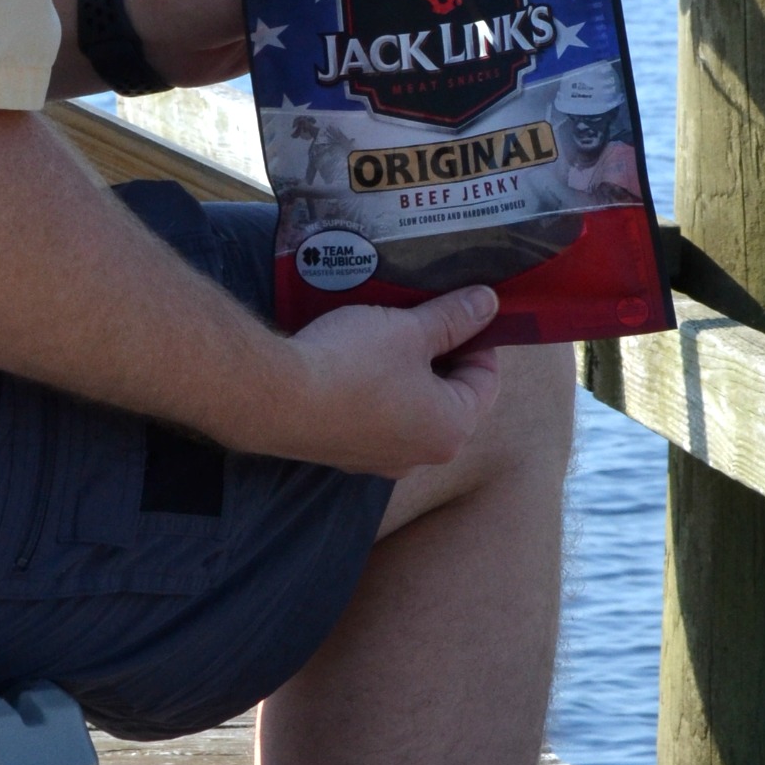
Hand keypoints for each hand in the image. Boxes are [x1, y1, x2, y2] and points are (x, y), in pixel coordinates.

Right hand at [255, 287, 503, 477]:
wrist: (276, 399)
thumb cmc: (354, 364)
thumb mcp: (409, 330)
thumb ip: (454, 317)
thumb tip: (489, 303)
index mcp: (452, 429)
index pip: (486, 379)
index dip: (477, 338)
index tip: (457, 309)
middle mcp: (421, 456)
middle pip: (448, 397)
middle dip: (439, 356)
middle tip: (421, 317)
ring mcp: (379, 461)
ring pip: (409, 409)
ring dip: (405, 374)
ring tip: (386, 335)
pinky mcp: (343, 454)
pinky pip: (373, 419)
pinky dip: (373, 392)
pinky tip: (353, 363)